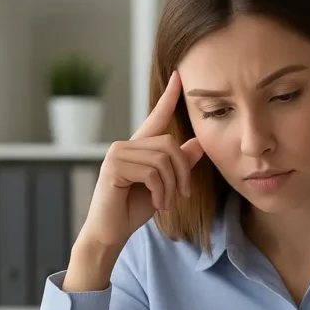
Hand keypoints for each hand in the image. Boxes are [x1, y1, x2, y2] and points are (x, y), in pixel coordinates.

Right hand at [76, 69, 204, 252]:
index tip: (178, 77)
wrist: (111, 232)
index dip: (168, 97)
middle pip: (169, 144)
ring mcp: (117, 154)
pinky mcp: (113, 167)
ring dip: (172, 186)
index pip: (156, 117)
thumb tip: (198, 143)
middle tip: (182, 195)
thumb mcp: (164, 185)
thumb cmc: (133, 209)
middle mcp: (125, 145)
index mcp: (137, 148)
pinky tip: (157, 203)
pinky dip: (161, 192)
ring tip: (166, 202)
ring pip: (163, 160)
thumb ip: (178, 164)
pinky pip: (152, 172)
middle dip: (183, 172)